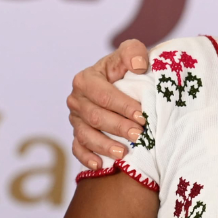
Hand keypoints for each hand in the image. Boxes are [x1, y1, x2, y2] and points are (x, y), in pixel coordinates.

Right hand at [68, 39, 150, 168]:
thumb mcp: (131, 52)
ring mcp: (75, 118)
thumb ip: (133, 52)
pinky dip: (86, 157)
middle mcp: (76, 99)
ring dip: (104, 145)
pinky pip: (77, 148)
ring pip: (86, 135)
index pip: (103, 95)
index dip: (122, 106)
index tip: (142, 115)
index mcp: (86, 79)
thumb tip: (138, 65)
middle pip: (95, 117)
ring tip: (123, 153)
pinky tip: (100, 165)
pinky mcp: (77, 133)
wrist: (121, 81)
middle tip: (139, 134)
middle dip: (118, 127)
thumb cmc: (126, 67)